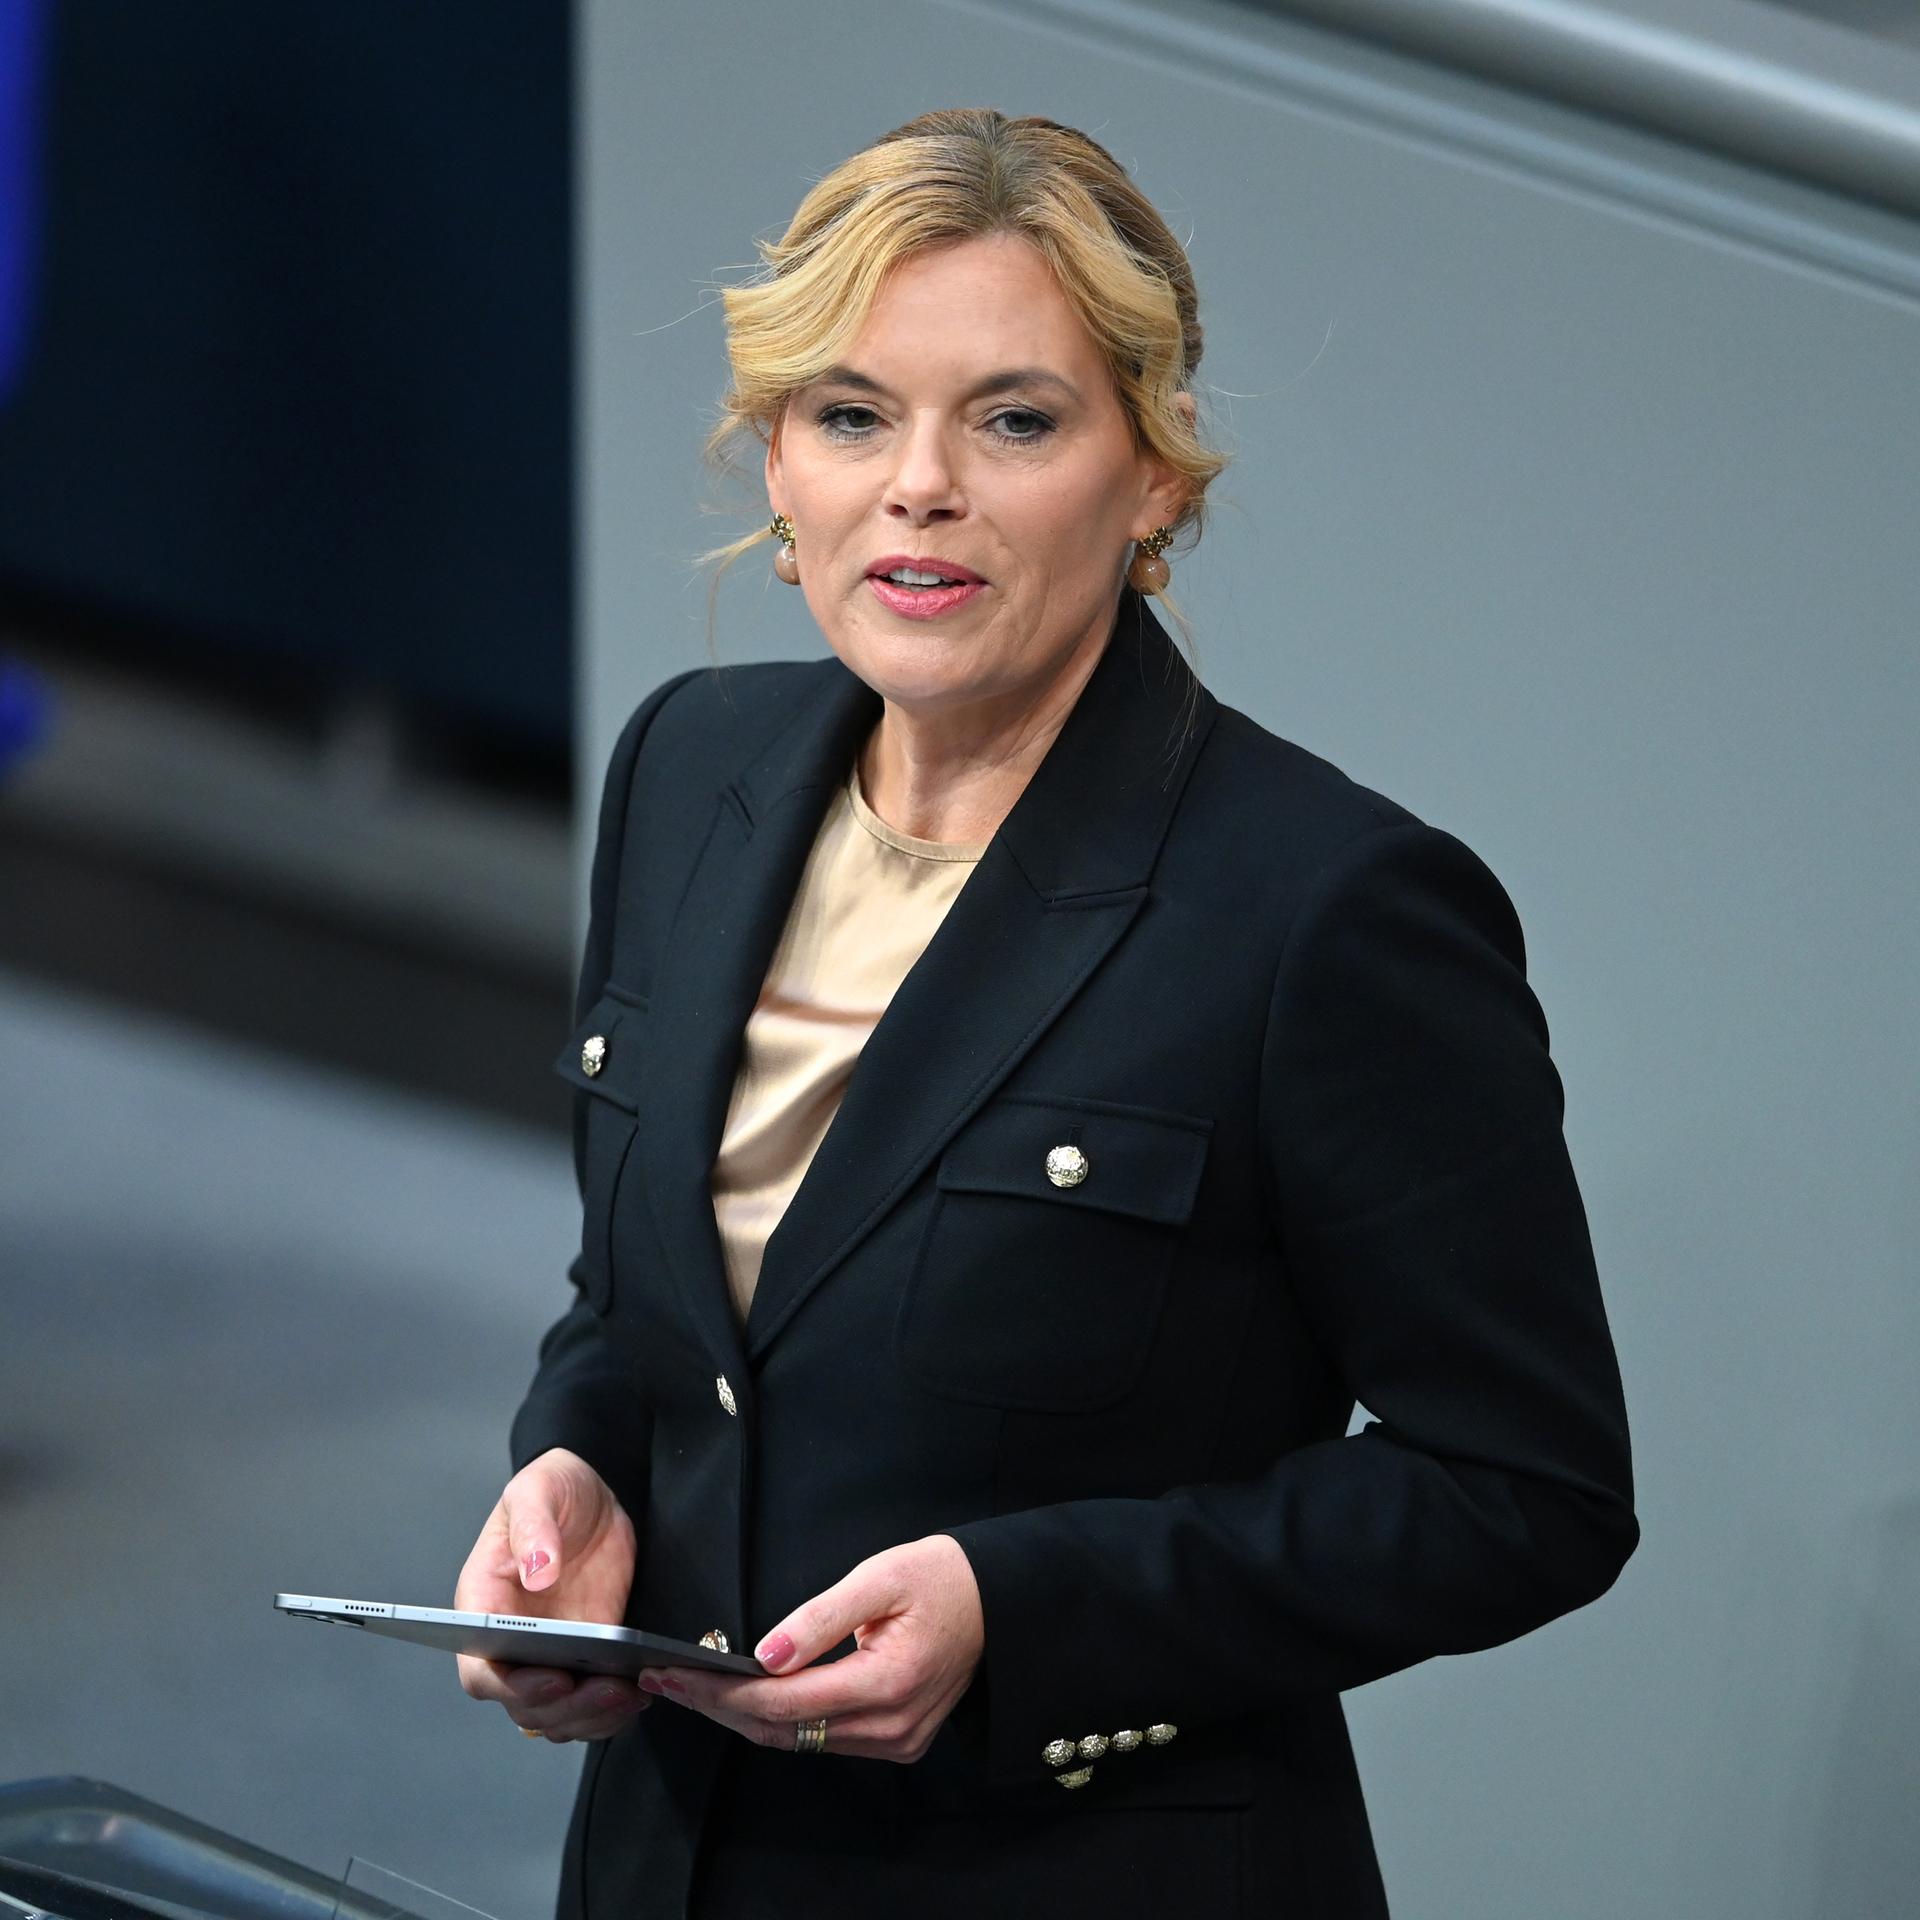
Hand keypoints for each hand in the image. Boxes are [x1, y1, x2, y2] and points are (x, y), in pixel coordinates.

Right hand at [454, 1447, 647, 1743]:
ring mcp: (549, 1655)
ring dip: (590, 1717)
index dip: (511, 1686)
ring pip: (556, 1716)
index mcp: (484, 1607)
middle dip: (564, 1707)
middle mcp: (511, 1643)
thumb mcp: (538, 1490)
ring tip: (630, 1694)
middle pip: (522, 1704)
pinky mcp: (585, 1658)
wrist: (591, 1497)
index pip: (480, 1670)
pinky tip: (640, 1692)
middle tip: (609, 1689)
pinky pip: (588, 1704)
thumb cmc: (551, 1490)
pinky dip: (610, 1712)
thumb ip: (534, 1526)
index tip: (553, 1676)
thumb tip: (536, 1571)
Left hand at [642, 1534, 982, 1762]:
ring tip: (695, 1686)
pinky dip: (782, 1720)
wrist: (1000, 1601)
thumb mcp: (881, 1576)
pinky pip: (825, 1739)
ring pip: (801, 1741)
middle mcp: (892, 1725)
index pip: (785, 1702)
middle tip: (667, 1681)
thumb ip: (820, 1617)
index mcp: (889, 1681)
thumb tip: (763, 1655)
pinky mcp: (898, 1740)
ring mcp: (896, 1740)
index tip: (675, 1672)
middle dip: (720, 1708)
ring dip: (745, 1717)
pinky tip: (749, 1696)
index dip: (723, 1692)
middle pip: (784, 1730)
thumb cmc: (942, 1577)